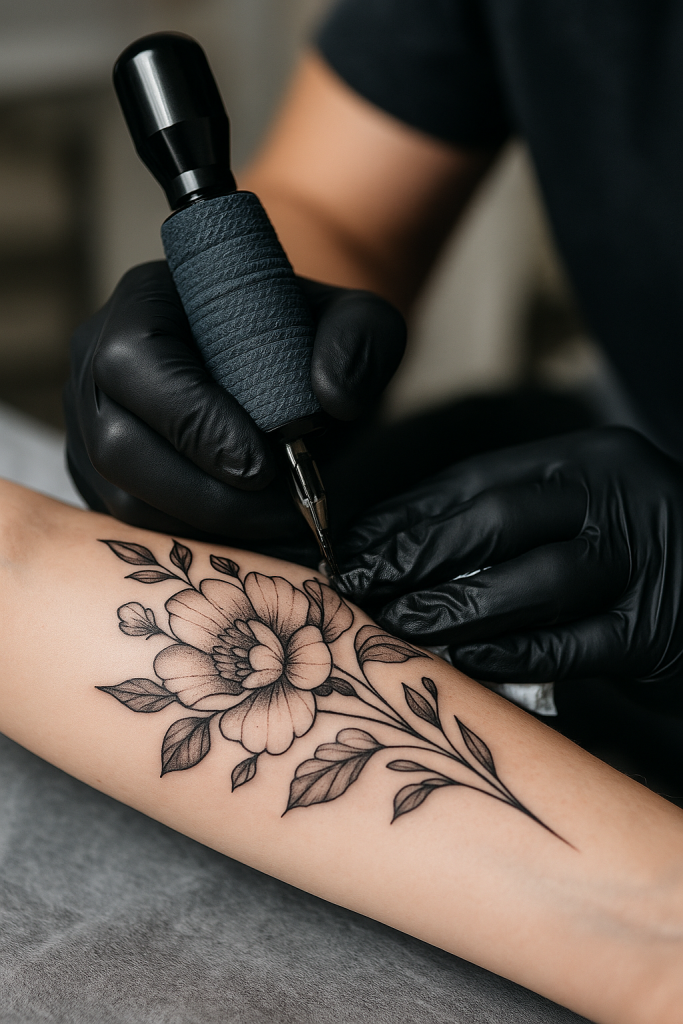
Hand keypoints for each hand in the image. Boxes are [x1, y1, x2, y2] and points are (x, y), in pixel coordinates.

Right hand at [64, 261, 404, 546]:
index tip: (263, 465)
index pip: (135, 361)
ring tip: (277, 519)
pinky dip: (197, 538)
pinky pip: (133, 527)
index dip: (193, 420)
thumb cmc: (311, 341)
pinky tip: (252, 528)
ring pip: (124, 498)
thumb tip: (333, 398)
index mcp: (143, 304)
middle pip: (117, 445)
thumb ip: (361, 340)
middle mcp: (98, 365)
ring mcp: (90, 426)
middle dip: (205, 493)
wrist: (290, 374)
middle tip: (280, 508)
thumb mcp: (356, 321)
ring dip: (206, 524)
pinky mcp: (103, 479)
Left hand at [337, 427, 682, 684]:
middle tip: (357, 583)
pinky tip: (458, 658)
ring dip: (450, 607)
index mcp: (591, 461)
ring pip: (530, 581)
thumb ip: (510, 526)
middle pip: (497, 519)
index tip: (353, 540)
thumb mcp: (579, 518)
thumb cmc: (633, 562)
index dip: (407, 511)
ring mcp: (643, 564)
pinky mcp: (654, 633)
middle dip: (415, 554)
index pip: (479, 478)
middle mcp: (621, 498)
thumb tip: (399, 547)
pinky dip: (505, 652)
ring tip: (394, 624)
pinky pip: (565, 645)